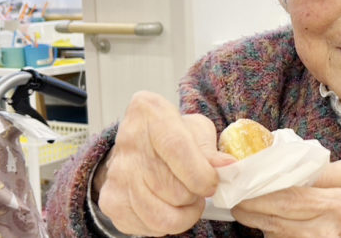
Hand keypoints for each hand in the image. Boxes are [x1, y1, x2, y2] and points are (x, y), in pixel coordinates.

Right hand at [93, 91, 234, 235]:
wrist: (140, 144)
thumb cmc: (174, 134)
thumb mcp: (196, 130)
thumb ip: (211, 149)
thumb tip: (228, 167)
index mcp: (151, 113)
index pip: (177, 149)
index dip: (200, 174)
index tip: (212, 184)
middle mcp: (129, 143)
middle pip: (172, 189)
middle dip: (195, 195)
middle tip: (199, 187)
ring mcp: (116, 174)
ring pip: (161, 215)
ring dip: (184, 214)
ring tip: (188, 199)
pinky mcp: (111, 201)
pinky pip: (148, 228)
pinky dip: (166, 225)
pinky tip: (168, 205)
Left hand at [231, 158, 340, 237]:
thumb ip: (321, 169)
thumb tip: (282, 164)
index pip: (292, 195)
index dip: (262, 190)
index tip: (241, 179)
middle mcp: (330, 230)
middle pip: (279, 217)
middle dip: (250, 205)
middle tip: (231, 193)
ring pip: (276, 232)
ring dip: (255, 219)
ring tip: (240, 204)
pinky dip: (269, 229)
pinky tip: (260, 218)